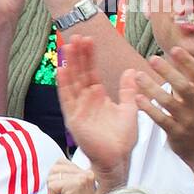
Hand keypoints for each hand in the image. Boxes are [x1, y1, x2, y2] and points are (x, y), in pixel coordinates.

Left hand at [46, 159, 100, 193]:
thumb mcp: (72, 191)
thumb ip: (66, 177)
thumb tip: (51, 169)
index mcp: (87, 173)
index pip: (61, 162)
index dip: (56, 177)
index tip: (64, 192)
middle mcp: (87, 172)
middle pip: (55, 166)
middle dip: (54, 182)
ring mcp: (83, 177)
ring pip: (53, 174)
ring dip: (53, 189)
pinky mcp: (76, 184)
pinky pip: (52, 184)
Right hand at [55, 34, 137, 173]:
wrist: (118, 158)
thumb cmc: (122, 138)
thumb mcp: (129, 109)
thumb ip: (128, 90)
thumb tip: (131, 70)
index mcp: (98, 97)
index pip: (91, 72)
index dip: (89, 56)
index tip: (88, 39)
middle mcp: (86, 100)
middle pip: (79, 73)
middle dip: (78, 55)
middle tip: (77, 36)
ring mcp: (78, 108)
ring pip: (72, 82)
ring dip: (69, 64)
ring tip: (67, 46)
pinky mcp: (73, 118)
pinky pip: (67, 99)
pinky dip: (64, 85)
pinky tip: (62, 70)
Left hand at [133, 46, 193, 176]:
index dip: (188, 62)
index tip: (175, 49)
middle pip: (184, 87)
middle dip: (169, 72)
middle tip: (152, 58)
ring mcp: (187, 121)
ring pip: (170, 103)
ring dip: (153, 89)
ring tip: (138, 76)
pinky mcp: (176, 133)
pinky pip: (161, 120)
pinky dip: (150, 110)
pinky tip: (138, 99)